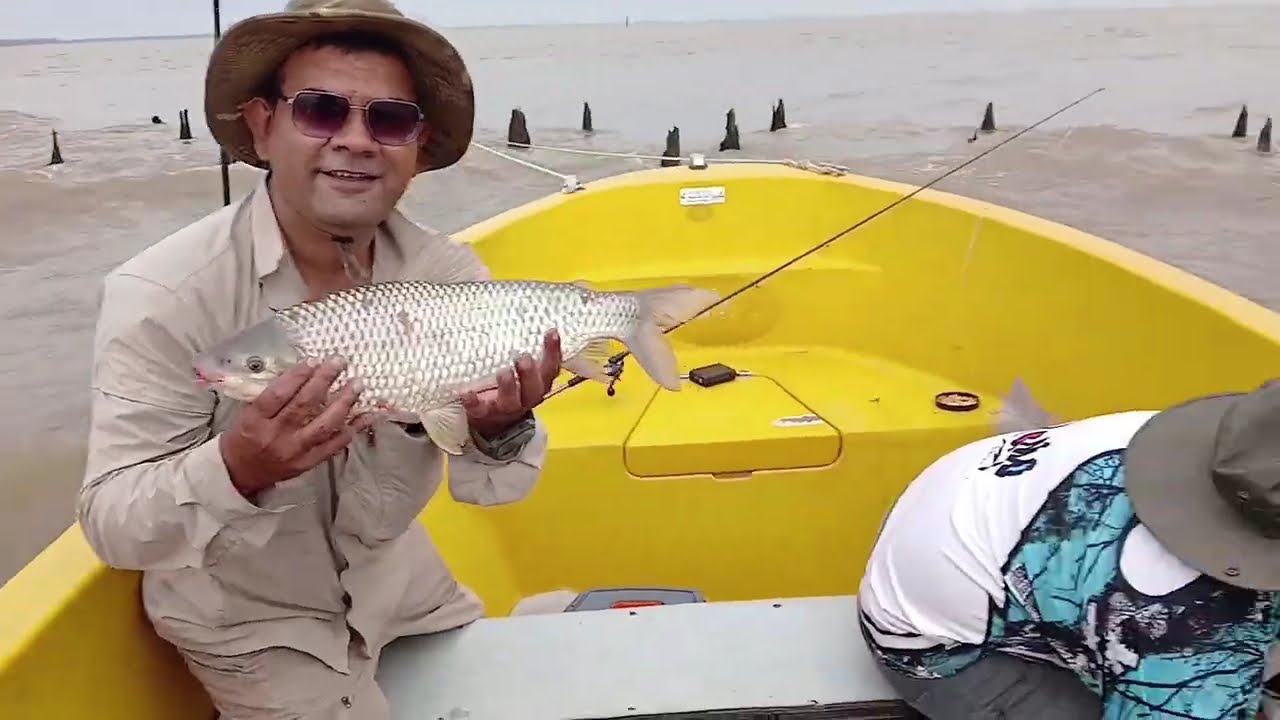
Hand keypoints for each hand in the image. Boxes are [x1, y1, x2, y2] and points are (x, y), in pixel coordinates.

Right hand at [219, 356, 372, 497]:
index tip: (314, 361)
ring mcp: (294, 452)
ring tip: (356, 385)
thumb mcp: (247, 413)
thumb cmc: (243, 437)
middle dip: (324, 381)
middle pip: (303, 406)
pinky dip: (351, 429)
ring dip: (343, 403)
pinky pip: (334, 446)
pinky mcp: (307, 463)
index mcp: (255, 421)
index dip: (297, 376)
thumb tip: (304, 372)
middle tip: (340, 362)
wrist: (239, 475)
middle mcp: (276, 436)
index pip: (278, 395)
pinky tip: (364, 415)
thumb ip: (272, 396)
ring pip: (323, 425)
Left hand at [462, 330, 560, 437]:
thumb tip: (517, 314)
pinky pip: (479, 409)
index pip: (551, 368)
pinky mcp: (483, 414)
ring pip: (511, 400)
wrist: (493, 420)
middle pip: (534, 387)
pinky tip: (467, 393)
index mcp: (538, 384)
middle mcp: (526, 397)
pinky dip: (473, 402)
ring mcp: (505, 407)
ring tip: (503, 372)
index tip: (551, 331)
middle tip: (523, 357)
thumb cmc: (510, 385)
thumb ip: (522, 351)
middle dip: (529, 373)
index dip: (553, 352)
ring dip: (508, 386)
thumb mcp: (520, 370)